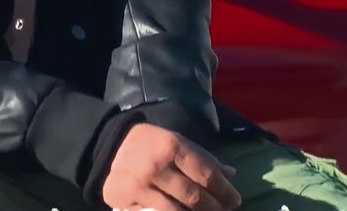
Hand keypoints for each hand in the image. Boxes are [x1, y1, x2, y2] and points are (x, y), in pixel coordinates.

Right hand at [102, 123, 240, 210]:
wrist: (111, 143)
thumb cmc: (152, 143)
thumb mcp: (177, 141)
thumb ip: (203, 158)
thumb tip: (232, 173)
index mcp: (171, 145)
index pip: (206, 174)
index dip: (224, 191)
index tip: (235, 201)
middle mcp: (156, 165)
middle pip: (194, 197)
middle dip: (214, 209)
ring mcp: (140, 185)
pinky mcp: (126, 199)